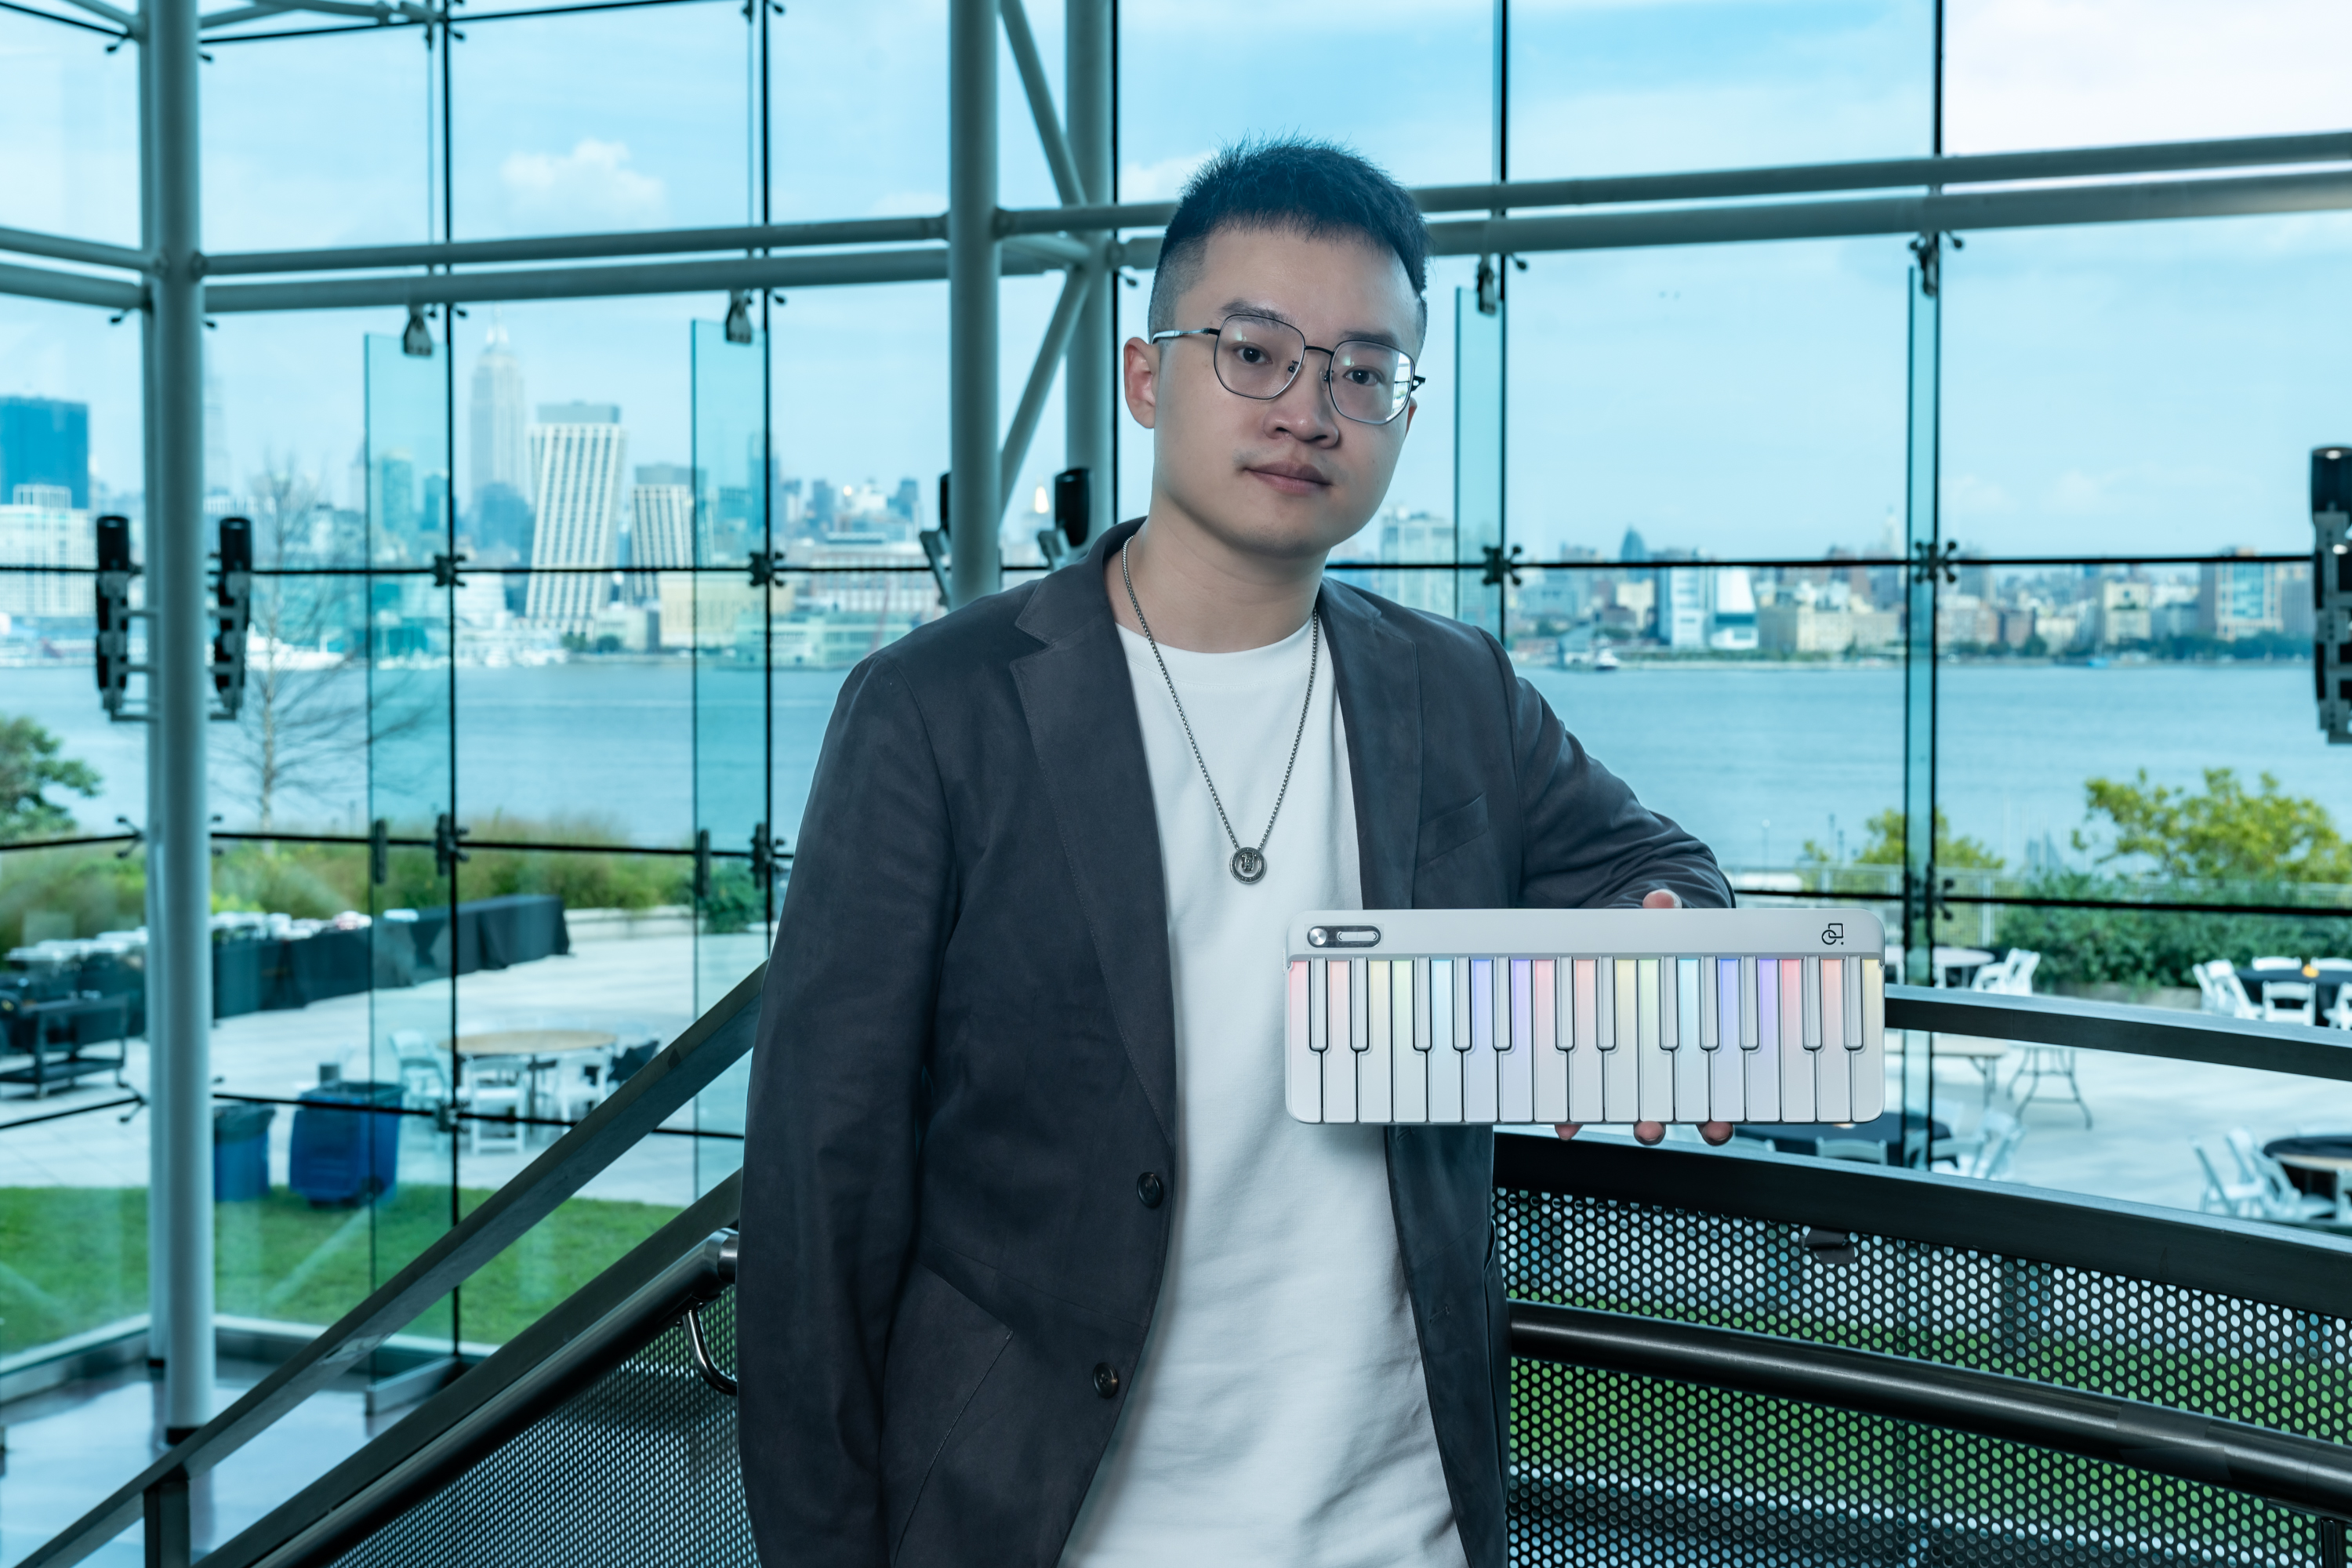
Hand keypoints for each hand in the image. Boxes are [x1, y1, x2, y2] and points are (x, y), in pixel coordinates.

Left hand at [1554, 888, 1733, 1147]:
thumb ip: (1666, 915)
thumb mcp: (1667, 924)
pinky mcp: (1598, 1060)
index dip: (1718, 1110)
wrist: (1635, 936)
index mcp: (1699, 1030)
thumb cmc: (1664, 939)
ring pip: (1634, 1104)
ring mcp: (1635, 1063)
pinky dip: (1576, 1111)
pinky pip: (1590, 1092)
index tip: (1716, 1125)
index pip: (1714, 1076)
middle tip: (1650, 1129)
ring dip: (1622, 1120)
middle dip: (1661, 1120)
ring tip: (1608, 1129)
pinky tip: (1564, 1122)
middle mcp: (1671, 1058)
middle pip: (1673, 1102)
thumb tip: (1661, 899)